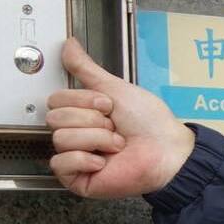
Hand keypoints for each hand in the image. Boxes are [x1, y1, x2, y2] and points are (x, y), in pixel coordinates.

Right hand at [45, 37, 194, 197]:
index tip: (108, 105)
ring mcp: (76, 156)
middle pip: (55, 118)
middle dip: (92, 119)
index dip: (84, 101)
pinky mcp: (76, 178)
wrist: (167, 151)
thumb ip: (87, 69)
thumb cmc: (150, 122)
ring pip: (61, 138)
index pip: (56, 99)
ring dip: (97, 139)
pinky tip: (104, 161)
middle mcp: (77, 133)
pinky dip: (85, 159)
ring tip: (117, 144)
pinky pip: (60, 163)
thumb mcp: (116, 87)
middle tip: (114, 126)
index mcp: (82, 112)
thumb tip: (69, 45)